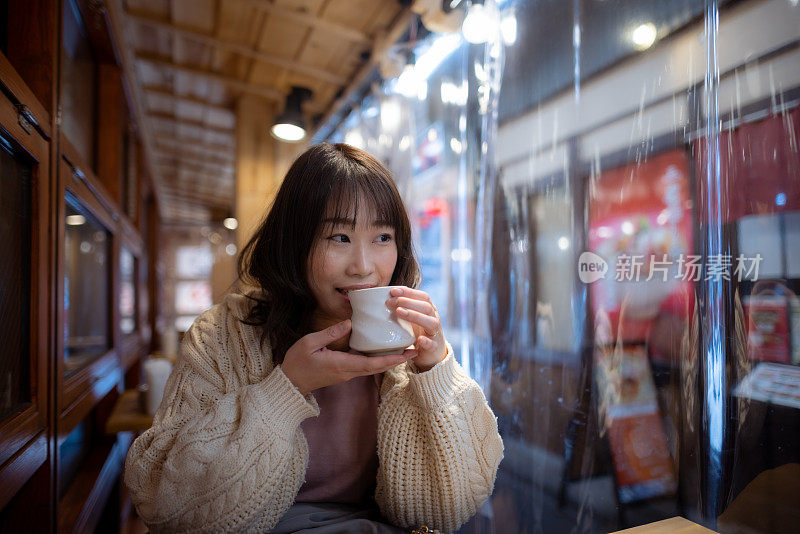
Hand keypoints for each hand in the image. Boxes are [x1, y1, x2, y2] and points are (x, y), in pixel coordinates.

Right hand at [280, 319, 417, 394]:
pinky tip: (382, 350)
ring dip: (388, 360)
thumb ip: (330, 333)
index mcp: (341, 365)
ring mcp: (346, 373)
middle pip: (377, 367)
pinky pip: (364, 366)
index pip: (371, 363)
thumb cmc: (297, 363)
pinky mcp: (343, 372)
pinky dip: (376, 360)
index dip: (391, 359)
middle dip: (396, 360)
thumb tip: (349, 322)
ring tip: (403, 349)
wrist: (289, 383)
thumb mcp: (309, 343)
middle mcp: (348, 372)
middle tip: (414, 350)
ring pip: (372, 368)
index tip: (406, 354)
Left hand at [386, 287, 446, 371]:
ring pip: (431, 322)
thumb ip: (402, 307)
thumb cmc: (418, 331)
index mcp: (429, 309)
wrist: (432, 352)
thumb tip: (384, 298)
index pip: (422, 296)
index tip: (393, 291)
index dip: (408, 292)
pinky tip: (420, 339)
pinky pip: (432, 344)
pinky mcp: (434, 347)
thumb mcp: (411, 317)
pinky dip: (427, 341)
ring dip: (415, 316)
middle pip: (426, 306)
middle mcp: (434, 318)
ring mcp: (435, 333)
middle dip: (408, 302)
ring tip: (399, 312)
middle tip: (391, 302)